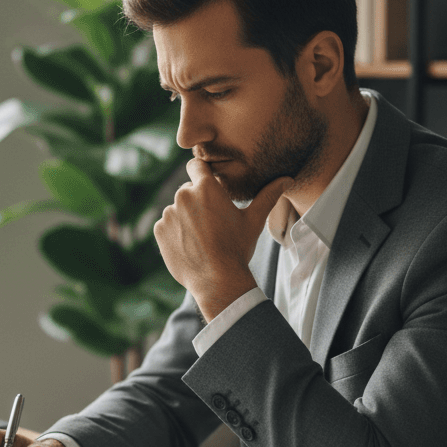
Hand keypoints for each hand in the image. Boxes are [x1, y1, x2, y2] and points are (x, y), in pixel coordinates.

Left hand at [154, 158, 292, 321]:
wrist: (217, 280)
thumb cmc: (237, 248)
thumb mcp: (254, 221)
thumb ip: (268, 196)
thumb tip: (287, 179)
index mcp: (206, 188)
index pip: (196, 165)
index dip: (202, 173)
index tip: (208, 184)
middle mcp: (183, 196)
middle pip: (188, 190)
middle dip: (197, 201)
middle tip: (212, 222)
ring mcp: (169, 213)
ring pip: (177, 209)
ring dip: (185, 217)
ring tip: (202, 237)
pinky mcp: (159, 230)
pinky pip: (166, 225)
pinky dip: (175, 232)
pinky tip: (190, 246)